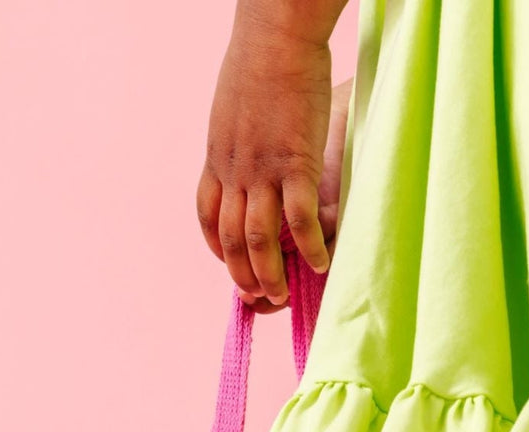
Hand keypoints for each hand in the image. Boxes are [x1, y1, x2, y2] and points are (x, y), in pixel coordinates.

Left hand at [196, 8, 351, 312]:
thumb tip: (247, 141)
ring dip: (268, 273)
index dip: (215, 245)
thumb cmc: (262, 59)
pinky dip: (308, 249)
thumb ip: (239, 133)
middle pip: (229, 237)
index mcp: (218, 156)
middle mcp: (235, 169)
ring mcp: (263, 170)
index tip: (228, 261)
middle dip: (240, 274)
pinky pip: (299, 221)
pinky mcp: (294, 164)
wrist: (276, 36)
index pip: (207, 214)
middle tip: (256, 297)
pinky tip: (321, 264)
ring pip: (258, 238)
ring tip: (281, 295)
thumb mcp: (235, 104)